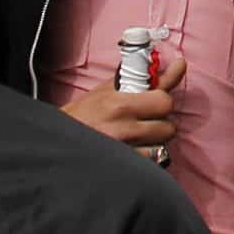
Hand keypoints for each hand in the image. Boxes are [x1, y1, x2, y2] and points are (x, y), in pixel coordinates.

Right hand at [61, 56, 175, 156]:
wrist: (56, 141)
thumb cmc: (82, 114)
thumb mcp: (108, 90)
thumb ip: (144, 79)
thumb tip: (178, 66)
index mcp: (119, 104)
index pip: (163, 101)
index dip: (164, 100)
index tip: (160, 99)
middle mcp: (122, 128)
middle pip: (168, 127)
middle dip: (161, 122)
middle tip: (147, 120)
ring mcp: (123, 150)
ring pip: (162, 147)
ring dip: (154, 142)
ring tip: (139, 137)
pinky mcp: (122, 167)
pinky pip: (150, 163)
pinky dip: (146, 158)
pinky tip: (134, 150)